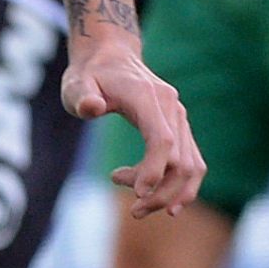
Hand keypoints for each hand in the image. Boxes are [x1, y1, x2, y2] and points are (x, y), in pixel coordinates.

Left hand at [67, 34, 204, 214]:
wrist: (112, 57)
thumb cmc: (91, 75)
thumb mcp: (76, 83)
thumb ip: (82, 96)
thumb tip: (92, 107)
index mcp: (148, 97)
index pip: (162, 140)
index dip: (154, 170)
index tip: (138, 195)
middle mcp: (172, 108)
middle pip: (179, 161)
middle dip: (159, 192)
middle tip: (134, 209)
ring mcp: (180, 118)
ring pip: (191, 166)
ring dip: (171, 194)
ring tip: (141, 208)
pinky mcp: (181, 129)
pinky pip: (192, 162)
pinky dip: (183, 186)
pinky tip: (162, 201)